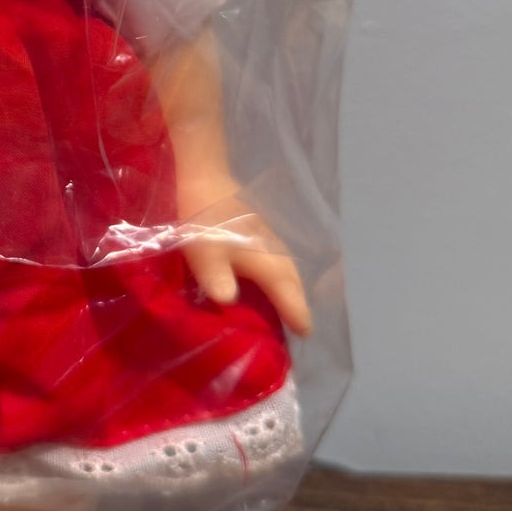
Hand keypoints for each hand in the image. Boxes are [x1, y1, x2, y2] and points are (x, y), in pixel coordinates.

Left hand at [177, 196, 311, 336]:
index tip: (306, 332)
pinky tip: (271, 280)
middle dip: (298, 303)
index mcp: (265, 258)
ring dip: (291, 288)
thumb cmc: (204, 219)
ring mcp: (267, 238)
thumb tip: (229, 302)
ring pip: (287, 269)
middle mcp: (274, 249)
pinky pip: (278, 261)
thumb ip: (216, 277)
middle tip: (302, 327)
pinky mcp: (257, 231)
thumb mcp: (204, 251)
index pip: (287, 290)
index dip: (297, 311)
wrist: (205, 178)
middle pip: (293, 280)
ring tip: (290, 308)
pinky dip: (281, 275)